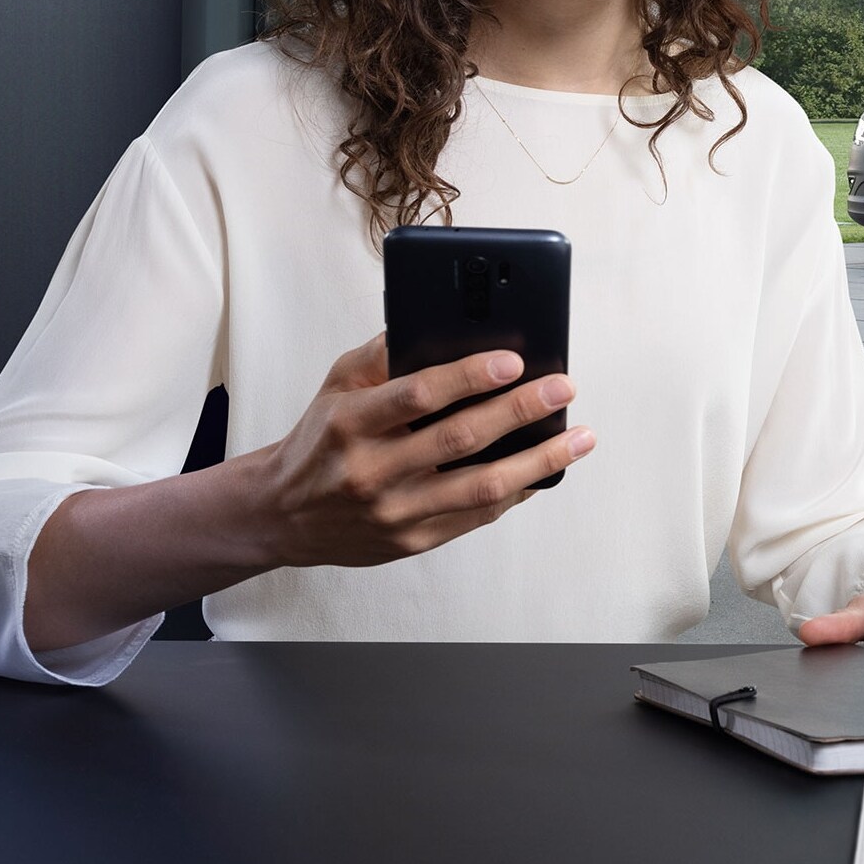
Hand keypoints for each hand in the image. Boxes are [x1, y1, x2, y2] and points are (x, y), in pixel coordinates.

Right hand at [258, 332, 593, 568]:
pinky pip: (476, 517)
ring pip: (481, 487)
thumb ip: (383, 353)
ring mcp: (395, 512)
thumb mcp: (337, 384)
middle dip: (521, 411)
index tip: (514, 360)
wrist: (284, 514)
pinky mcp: (412, 541)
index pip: (420, 395)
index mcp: (353, 422)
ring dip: (538, 461)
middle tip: (563, 388)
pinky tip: (545, 470)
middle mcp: (374, 470)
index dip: (470, 376)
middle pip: (461, 439)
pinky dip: (516, 492)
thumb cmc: (322, 437)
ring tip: (579, 438)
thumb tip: (440, 322)